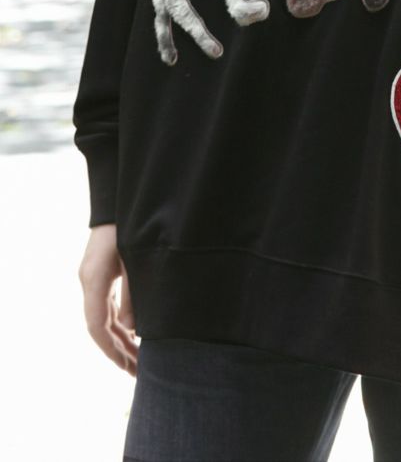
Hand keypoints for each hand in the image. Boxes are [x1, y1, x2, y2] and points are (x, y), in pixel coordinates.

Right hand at [78, 223, 138, 376]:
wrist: (119, 198)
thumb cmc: (132, 226)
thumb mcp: (136, 260)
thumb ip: (134, 294)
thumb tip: (132, 329)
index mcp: (95, 279)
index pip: (97, 325)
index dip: (111, 349)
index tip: (126, 367)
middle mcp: (90, 281)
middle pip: (100, 326)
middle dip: (119, 350)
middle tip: (139, 373)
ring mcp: (94, 277)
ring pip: (104, 317)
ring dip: (121, 338)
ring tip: (139, 361)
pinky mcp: (102, 272)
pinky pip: (107, 305)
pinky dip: (120, 322)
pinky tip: (134, 334)